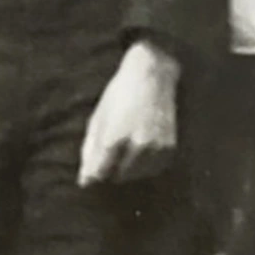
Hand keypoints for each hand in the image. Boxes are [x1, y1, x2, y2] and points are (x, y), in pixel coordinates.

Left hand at [78, 40, 180, 186]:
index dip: (95, 173)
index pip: (100, 172)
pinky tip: (142, 145)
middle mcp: (137, 145)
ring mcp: (156, 147)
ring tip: (129, 143)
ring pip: (137, 175)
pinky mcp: (169, 147)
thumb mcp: (98, 118)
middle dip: (113, 169)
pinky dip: (146, 163)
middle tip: (114, 149)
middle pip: (119, 176)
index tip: (94, 169)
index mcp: (114, 137)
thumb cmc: (120, 94)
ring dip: (130, 167)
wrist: (153, 74)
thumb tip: (85, 180)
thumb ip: (90, 151)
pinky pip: (153, 168)